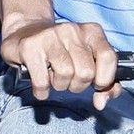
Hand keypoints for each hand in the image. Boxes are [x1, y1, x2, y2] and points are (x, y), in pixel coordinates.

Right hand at [2, 13, 118, 97]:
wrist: (25, 33)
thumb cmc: (61, 52)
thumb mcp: (88, 61)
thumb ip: (105, 84)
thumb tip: (101, 103)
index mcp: (92, 32)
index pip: (108, 58)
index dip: (104, 79)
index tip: (96, 85)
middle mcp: (72, 30)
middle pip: (86, 72)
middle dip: (78, 84)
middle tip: (69, 79)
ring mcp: (50, 36)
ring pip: (65, 75)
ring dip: (59, 85)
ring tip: (53, 77)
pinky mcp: (30, 46)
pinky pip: (42, 81)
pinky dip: (42, 91)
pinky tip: (41, 85)